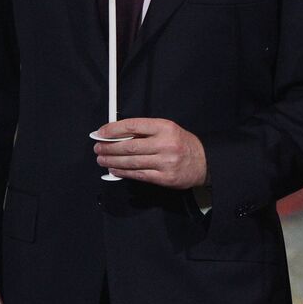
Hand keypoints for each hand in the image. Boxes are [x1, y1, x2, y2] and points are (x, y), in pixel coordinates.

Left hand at [93, 118, 208, 187]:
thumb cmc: (183, 144)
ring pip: (131, 161)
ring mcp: (165, 162)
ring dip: (112, 160)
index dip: (113, 129)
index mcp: (166, 127)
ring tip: (102, 159)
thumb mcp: (168, 130)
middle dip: (109, 147)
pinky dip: (123, 172)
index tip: (101, 132)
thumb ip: (145, 131)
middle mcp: (166, 144)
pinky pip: (138, 174)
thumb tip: (117, 135)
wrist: (205, 162)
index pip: (133, 126)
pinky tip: (114, 169)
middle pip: (129, 146)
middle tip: (98, 147)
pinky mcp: (164, 178)